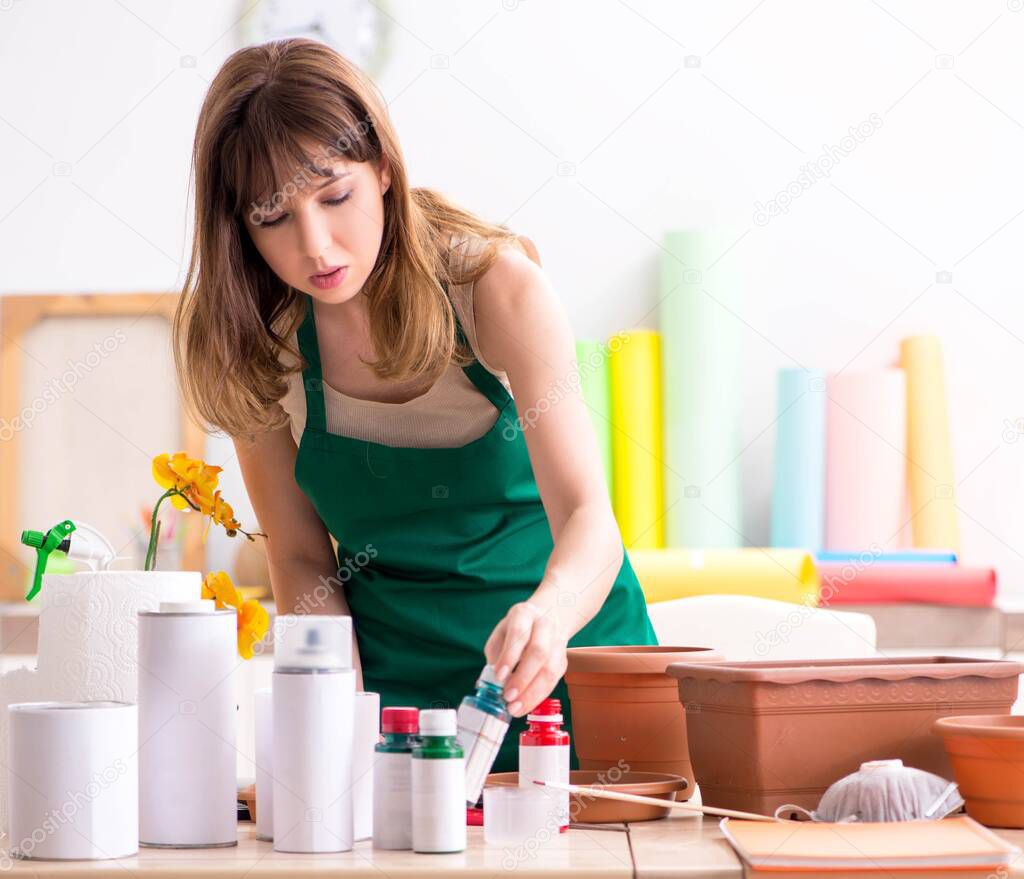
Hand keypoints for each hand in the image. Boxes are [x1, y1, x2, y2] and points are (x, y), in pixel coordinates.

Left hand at [484, 601, 568, 716]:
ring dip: (532, 692)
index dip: (509, 656)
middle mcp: (545, 625)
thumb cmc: (517, 630)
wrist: (547, 617)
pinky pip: (553, 681)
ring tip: (515, 708)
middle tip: (507, 696)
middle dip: (522, 677)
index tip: (499, 676)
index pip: (519, 634)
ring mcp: (557, 642)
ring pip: (550, 669)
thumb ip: (496, 656)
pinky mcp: (563, 660)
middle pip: (539, 652)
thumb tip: (491, 684)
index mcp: (524, 614)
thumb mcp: (501, 635)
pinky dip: (538, 696)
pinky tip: (525, 705)